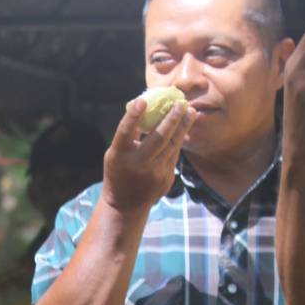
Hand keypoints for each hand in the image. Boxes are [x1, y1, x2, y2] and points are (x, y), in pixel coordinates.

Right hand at [101, 98, 191, 214]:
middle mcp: (138, 164)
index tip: (142, 100)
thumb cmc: (118, 171)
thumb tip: (143, 108)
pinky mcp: (166, 179)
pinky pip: (174, 155)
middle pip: (157, 138)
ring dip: (183, 127)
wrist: (125, 204)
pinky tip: (185, 127)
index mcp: (119, 156)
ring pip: (172, 146)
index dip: (133, 116)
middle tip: (181, 103)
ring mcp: (154, 173)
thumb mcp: (114, 154)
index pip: (125, 132)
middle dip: (171, 119)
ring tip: (190, 111)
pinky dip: (180, 139)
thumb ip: (128, 136)